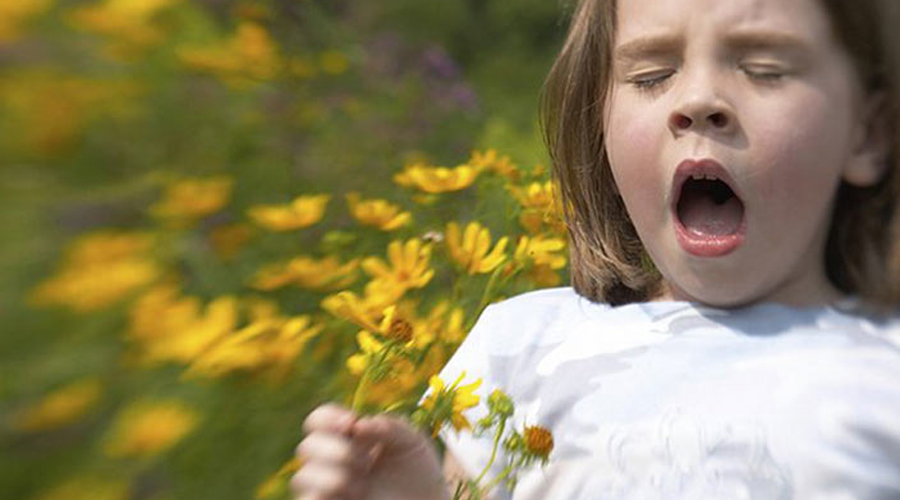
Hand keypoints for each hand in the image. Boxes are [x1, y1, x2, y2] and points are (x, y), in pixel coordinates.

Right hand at [292, 403, 449, 499]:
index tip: (351, 423)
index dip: (327, 417)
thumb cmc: (419, 474)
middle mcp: (331, 463)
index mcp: (347, 439)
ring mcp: (327, 490)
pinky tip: (354, 495)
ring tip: (363, 485)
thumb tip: (358, 425)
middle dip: (338, 450)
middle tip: (366, 461)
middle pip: (306, 447)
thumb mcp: (413, 442)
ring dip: (334, 477)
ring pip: (301, 478)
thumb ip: (390, 427)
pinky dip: (325, 495)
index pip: (318, 420)